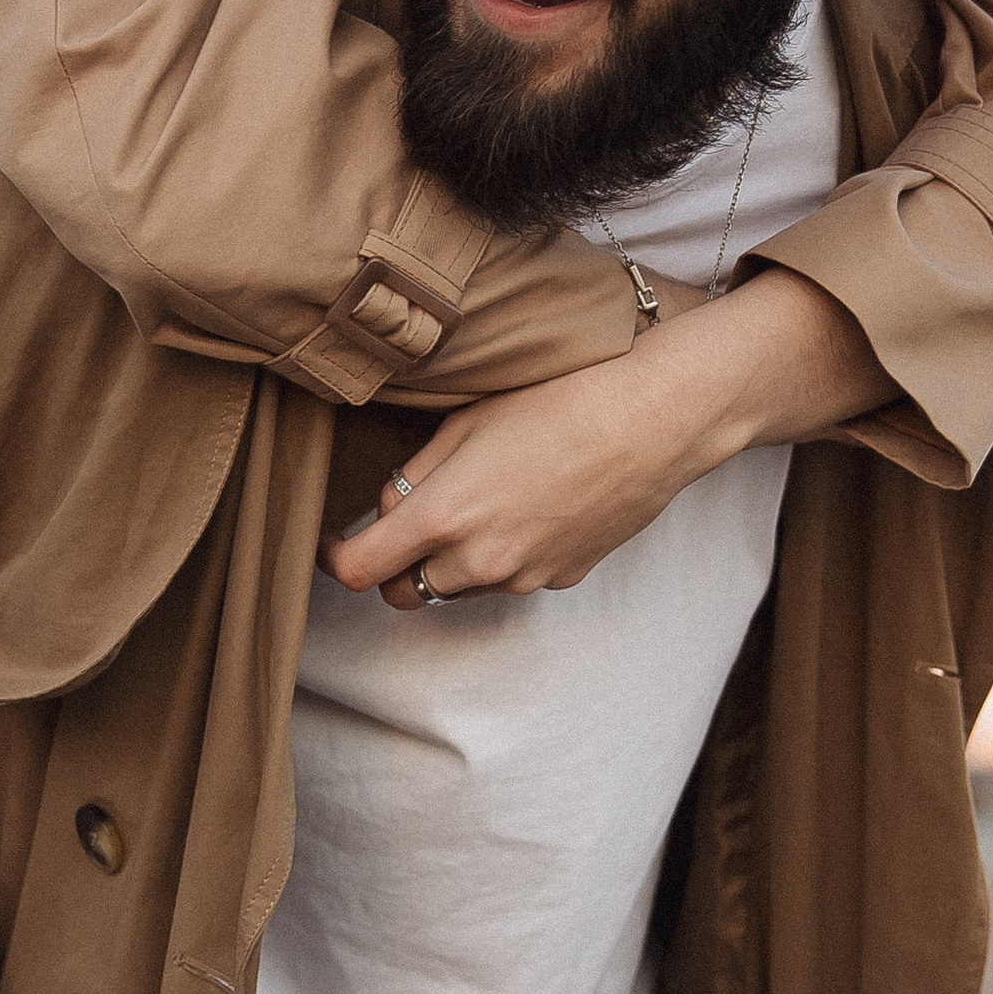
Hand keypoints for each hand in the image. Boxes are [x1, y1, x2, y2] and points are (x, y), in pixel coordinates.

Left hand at [321, 266, 892, 611]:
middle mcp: (480, 561)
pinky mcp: (560, 578)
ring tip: (476, 505)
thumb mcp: (468, 421)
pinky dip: (500, 559)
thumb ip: (416, 473)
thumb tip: (389, 508)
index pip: (357, 570)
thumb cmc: (561, 400)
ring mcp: (523, 577)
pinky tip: (527, 508)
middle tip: (404, 522)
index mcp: (445, 515)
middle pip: (402, 593)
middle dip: (392, 565)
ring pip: (456, 591)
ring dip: (447, 564)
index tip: (337, 538)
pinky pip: (509, 581)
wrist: (657, 418)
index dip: (335, 557)